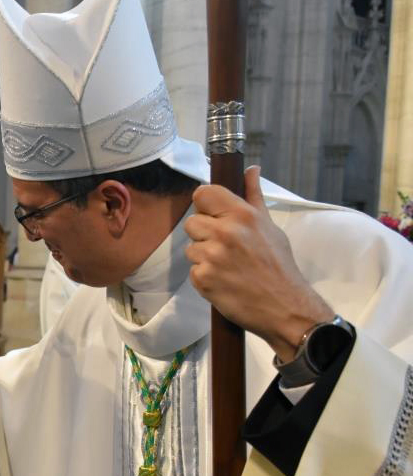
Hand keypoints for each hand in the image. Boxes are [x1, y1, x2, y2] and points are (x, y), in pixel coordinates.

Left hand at [184, 166, 333, 361]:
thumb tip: (250, 169)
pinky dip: (205, 277)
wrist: (284, 306)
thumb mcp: (270, 226)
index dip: (205, 204)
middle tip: (225, 247)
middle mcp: (225, 232)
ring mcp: (212, 256)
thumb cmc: (278, 266)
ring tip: (227, 267)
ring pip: (191, 247)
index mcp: (242, 215)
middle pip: (192, 222)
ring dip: (204, 257)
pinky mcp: (203, 278)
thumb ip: (254, 196)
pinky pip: (193, 270)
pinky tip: (224, 281)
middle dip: (204, 234)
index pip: (203, 193)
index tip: (212, 214)